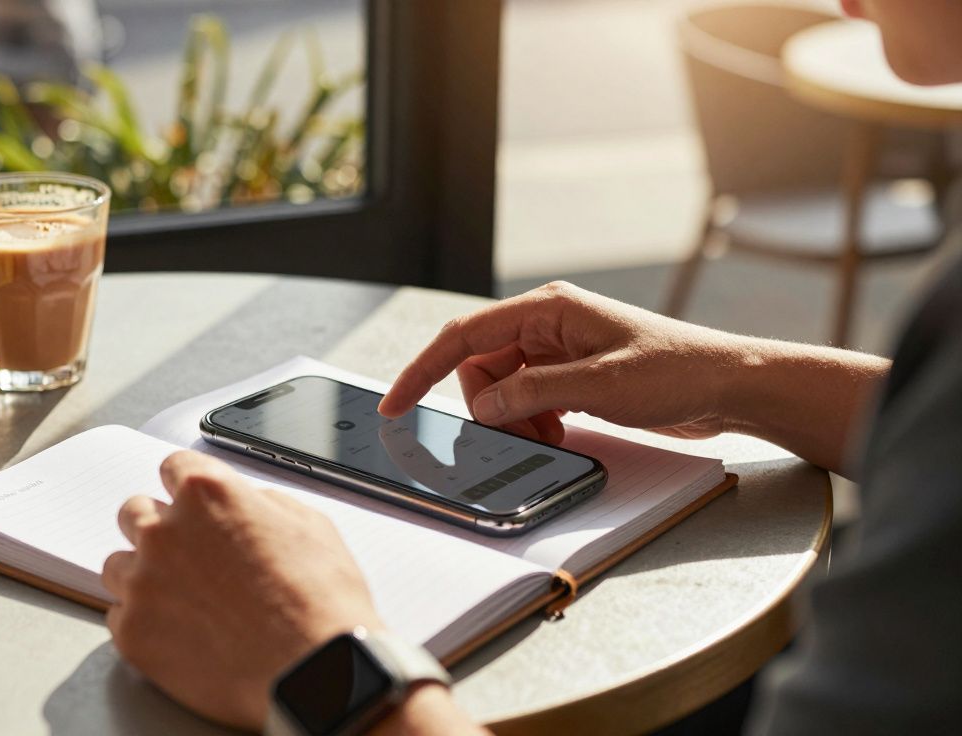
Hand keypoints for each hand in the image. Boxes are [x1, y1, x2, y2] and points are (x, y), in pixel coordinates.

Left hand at [103, 451, 383, 729]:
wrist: (317, 674)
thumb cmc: (322, 604)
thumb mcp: (310, 526)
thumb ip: (263, 503)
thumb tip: (246, 504)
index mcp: (208, 494)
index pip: (173, 467)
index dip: (188, 487)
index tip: (192, 504)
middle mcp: (166, 531)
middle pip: (135, 512)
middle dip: (161, 528)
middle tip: (190, 556)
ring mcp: (143, 583)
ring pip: (120, 565)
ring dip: (145, 575)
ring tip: (185, 602)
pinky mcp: (133, 633)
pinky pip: (119, 616)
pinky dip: (145, 622)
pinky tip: (181, 633)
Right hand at [379, 281, 744, 440]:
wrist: (729, 385)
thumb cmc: (678, 372)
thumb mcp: (601, 386)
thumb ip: (533, 393)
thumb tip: (484, 408)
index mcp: (548, 310)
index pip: (463, 336)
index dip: (422, 369)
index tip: (395, 404)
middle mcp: (547, 324)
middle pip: (480, 367)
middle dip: (487, 407)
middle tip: (517, 435)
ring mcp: (559, 351)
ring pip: (502, 389)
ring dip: (515, 420)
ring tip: (552, 436)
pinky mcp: (573, 375)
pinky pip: (528, 400)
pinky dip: (534, 423)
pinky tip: (561, 435)